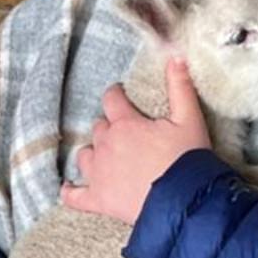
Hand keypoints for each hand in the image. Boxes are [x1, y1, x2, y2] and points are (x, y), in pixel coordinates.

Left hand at [60, 58, 210, 224]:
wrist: (183, 202)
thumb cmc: (188, 160)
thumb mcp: (190, 119)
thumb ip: (180, 87)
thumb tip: (175, 55)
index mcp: (126, 124)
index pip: (112, 99)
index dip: (116, 96)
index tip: (121, 96)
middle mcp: (106, 146)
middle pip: (99, 128)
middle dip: (110, 128)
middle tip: (127, 135)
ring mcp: (98, 173)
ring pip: (84, 155)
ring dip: (93, 153)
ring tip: (105, 157)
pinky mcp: (98, 199)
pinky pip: (74, 196)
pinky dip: (70, 192)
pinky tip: (68, 189)